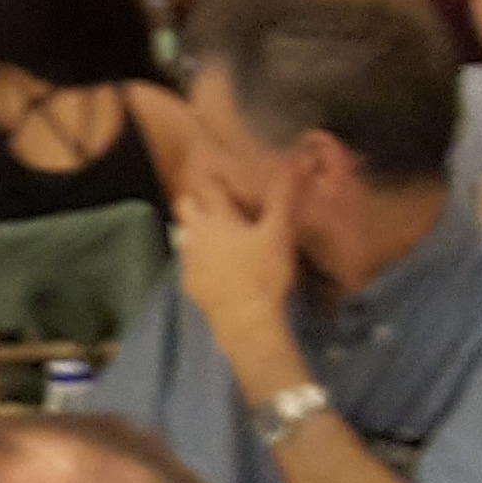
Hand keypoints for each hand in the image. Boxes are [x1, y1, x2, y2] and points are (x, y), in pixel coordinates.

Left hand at [172, 173, 300, 348]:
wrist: (245, 318)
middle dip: (196, 201)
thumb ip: (283, 198)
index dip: (215, 179)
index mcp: (217, 217)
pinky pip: (189, 262)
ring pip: (184, 233)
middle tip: (217, 206)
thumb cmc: (264, 271)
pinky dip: (200, 260)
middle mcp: (196, 232)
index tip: (222, 177)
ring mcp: (188, 258)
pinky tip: (216, 268)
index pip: (209, 187)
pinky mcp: (188, 282)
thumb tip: (296, 164)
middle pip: (184, 204)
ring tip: (217, 237)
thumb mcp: (279, 233)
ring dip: (197, 230)